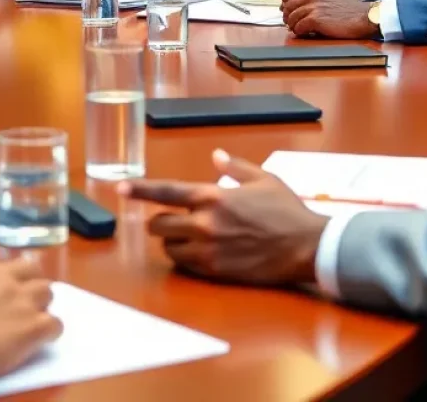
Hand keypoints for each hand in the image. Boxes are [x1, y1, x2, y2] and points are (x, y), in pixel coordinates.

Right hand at [0, 244, 62, 378]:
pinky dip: (51, 329)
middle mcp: (5, 276)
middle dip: (28, 279)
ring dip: (41, 301)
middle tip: (20, 295)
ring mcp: (22, 301)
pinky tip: (43, 336)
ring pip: (46, 291)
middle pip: (30, 269)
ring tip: (33, 314)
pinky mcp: (32, 329)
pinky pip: (54, 325)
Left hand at [123, 149, 327, 284]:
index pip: (166, 191)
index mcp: (213, 196)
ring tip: (188, 237)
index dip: (140, 190)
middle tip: (170, 220)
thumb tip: (216, 155)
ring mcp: (209, 250)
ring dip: (172, 242)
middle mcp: (205, 222)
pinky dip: (186, 259)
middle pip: (160, 225)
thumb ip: (234, 167)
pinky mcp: (216, 271)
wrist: (306, 247)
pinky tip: (200, 253)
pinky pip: (186, 266)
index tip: (119, 189)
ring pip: (170, 248)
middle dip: (160, 222)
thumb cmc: (287, 210)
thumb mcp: (263, 178)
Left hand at [281, 0, 373, 37]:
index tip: (290, 6)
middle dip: (289, 14)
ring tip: (299, 28)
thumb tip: (289, 3)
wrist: (363, 18)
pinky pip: (298, 26)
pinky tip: (306, 32)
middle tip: (292, 21)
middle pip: (289, 4)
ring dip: (293, 25)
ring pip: (291, 16)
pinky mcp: (315, 18)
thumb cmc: (347, 8)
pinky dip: (300, 31)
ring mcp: (314, 4)